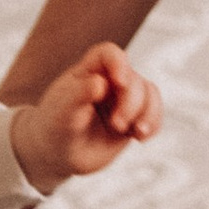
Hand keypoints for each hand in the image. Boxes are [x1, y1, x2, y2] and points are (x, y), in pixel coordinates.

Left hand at [13, 43, 162, 192]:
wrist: (59, 155)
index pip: (108, 54)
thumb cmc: (54, 127)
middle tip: (116, 125)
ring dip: (147, 113)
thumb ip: (78, 95)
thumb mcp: (61, 112)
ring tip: (136, 133)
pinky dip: (153, 124)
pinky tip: (140, 138)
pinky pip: (154, 113)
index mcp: (88, 71)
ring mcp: (123, 99)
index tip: (119, 82)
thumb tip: (101, 83)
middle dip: (130, 102)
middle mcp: (109, 81)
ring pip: (149, 93)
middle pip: (133, 79)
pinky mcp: (133, 118)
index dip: (118, 63)